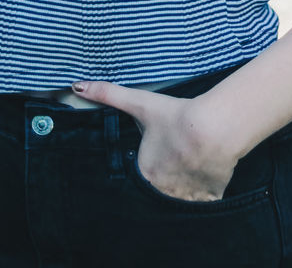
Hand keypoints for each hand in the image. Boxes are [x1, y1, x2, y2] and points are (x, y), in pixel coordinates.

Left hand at [71, 79, 238, 201]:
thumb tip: (78, 86)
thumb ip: (108, 94)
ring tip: (186, 176)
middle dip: (162, 186)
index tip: (151, 165)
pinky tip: (204, 183)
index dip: (144, 173)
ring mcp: (188, 199)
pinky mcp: (210, 199)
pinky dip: (203, 197)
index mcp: (145, 175)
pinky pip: (204, 205)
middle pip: (158, 195)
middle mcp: (163, 193)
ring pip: (181, 203)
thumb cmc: (176, 117)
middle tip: (169, 169)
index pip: (139, 183)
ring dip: (181, 193)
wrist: (214, 128)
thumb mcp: (141, 103)